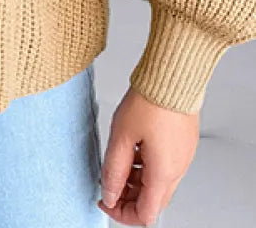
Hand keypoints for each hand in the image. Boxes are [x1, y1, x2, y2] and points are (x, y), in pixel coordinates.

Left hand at [97, 86, 198, 224]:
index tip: (104, 200)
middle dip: (128, 198)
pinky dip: (147, 167)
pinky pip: (165, 166)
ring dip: (137, 182)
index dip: (121, 213)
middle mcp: (177, 169)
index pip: (144, 215)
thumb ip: (114, 170)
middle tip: (110, 183)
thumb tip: (109, 194)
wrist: (173, 74)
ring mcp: (183, 157)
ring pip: (158, 184)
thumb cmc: (150, 100)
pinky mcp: (183, 144)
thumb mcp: (121, 137)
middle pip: (153, 202)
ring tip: (119, 161)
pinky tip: (134, 149)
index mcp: (163, 173)